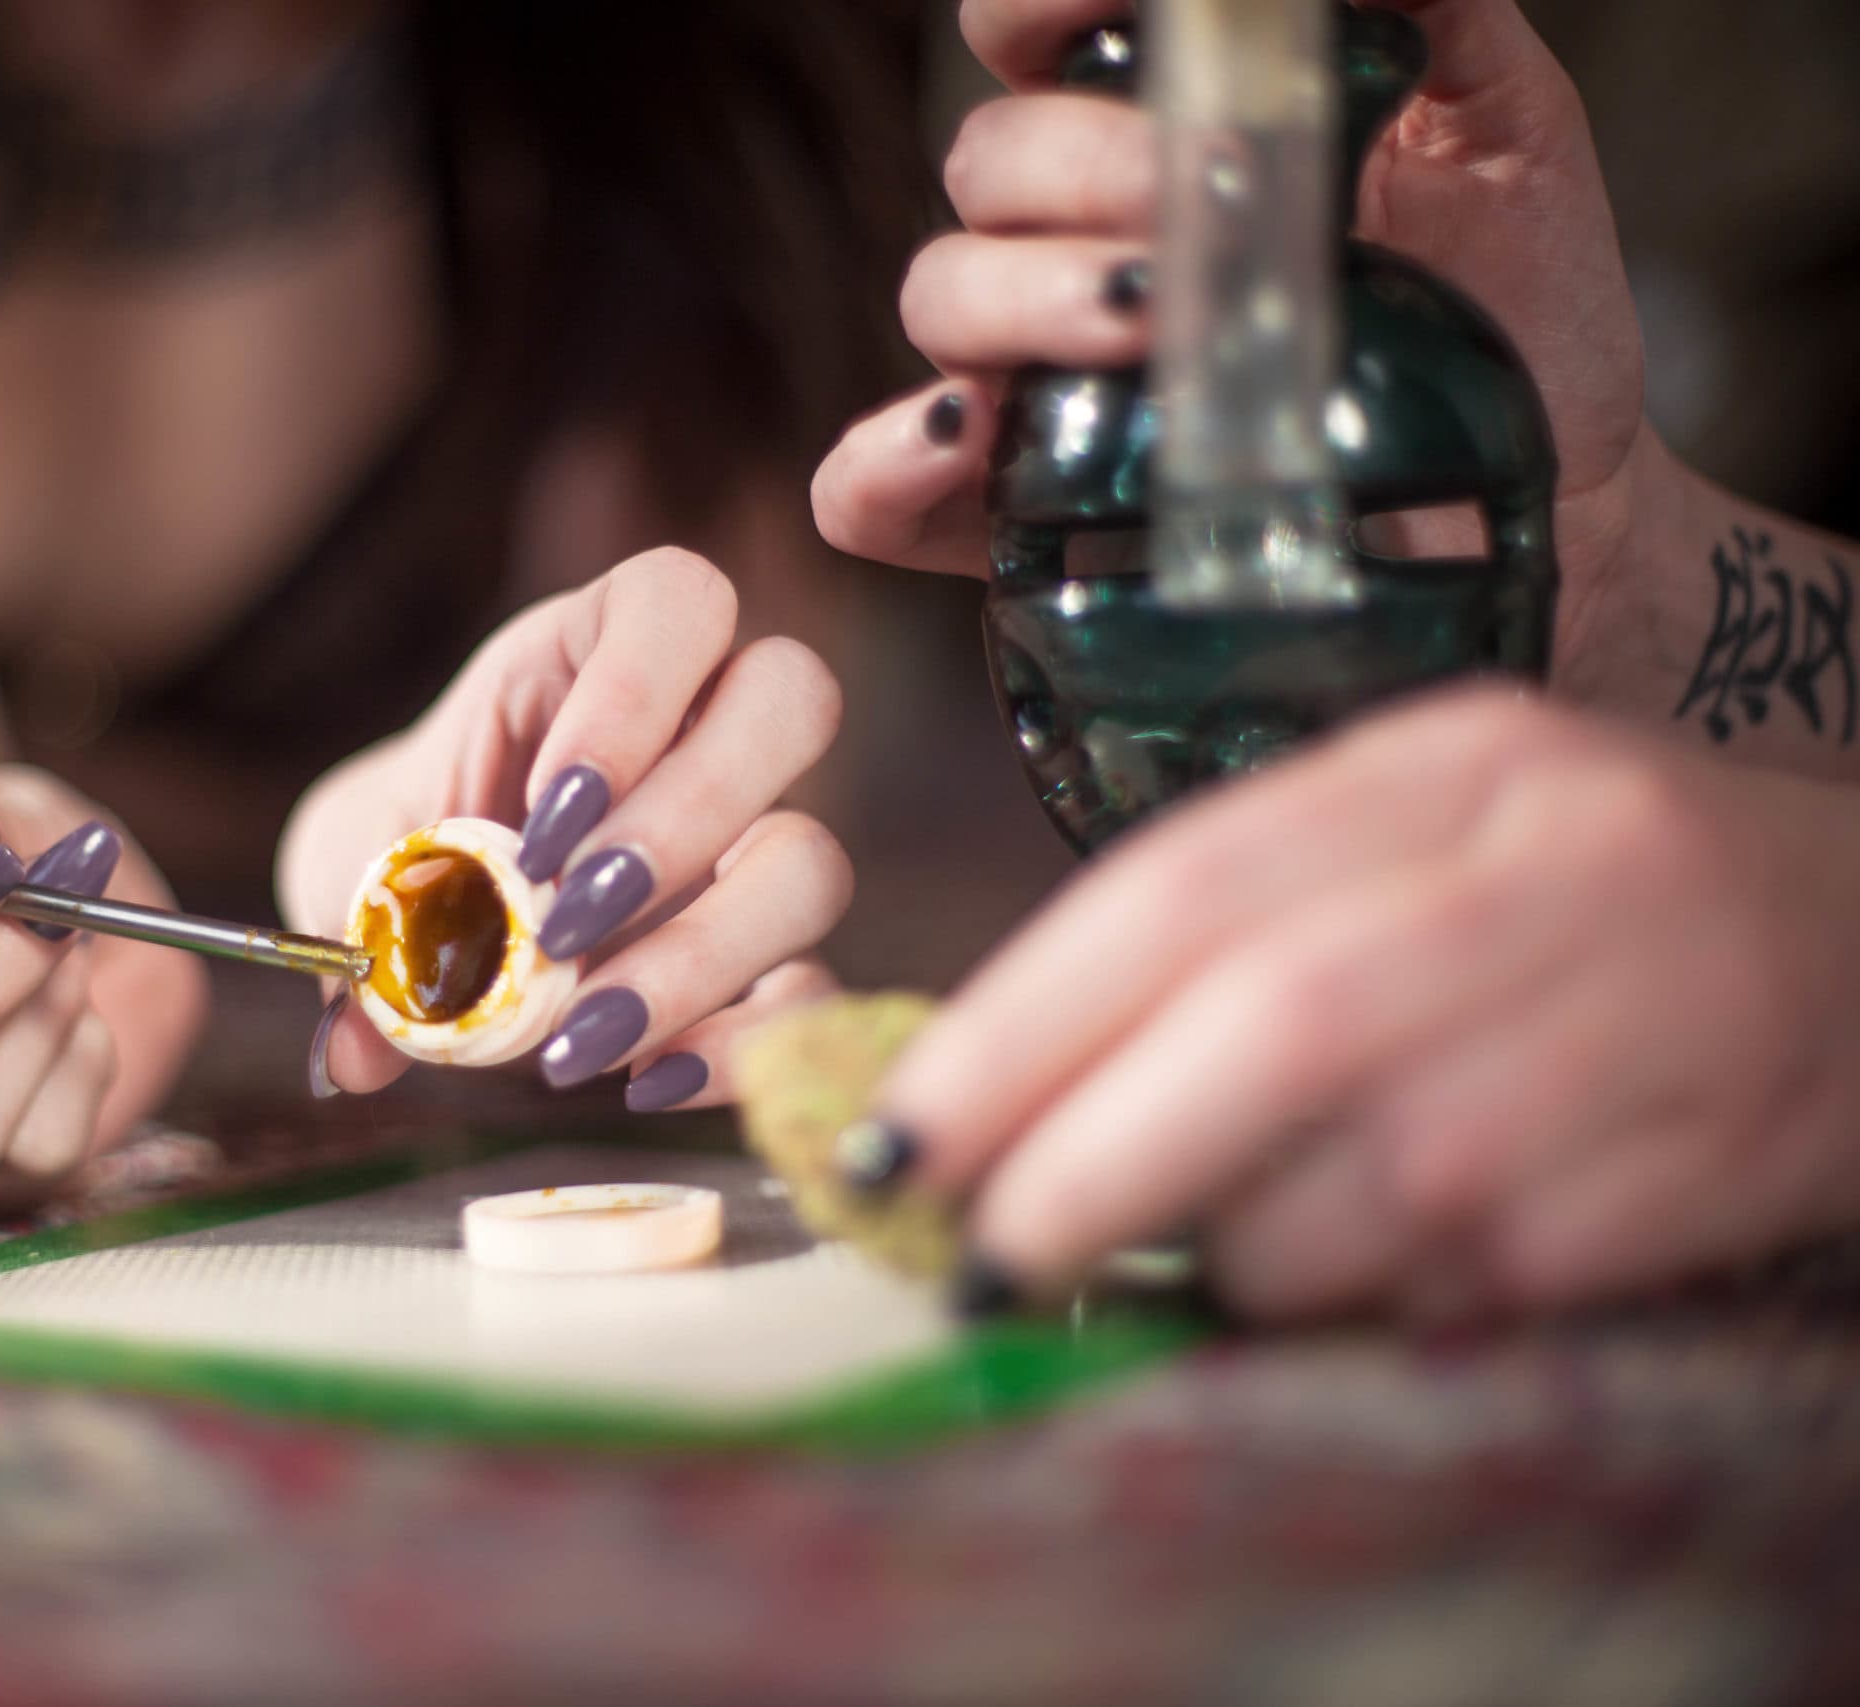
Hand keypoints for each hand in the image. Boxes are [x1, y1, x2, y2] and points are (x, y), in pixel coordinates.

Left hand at [277, 548, 851, 1110]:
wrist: (434, 932)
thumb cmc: (408, 861)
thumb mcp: (357, 869)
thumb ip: (357, 939)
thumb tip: (352, 1048)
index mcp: (596, 651)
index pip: (678, 602)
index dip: (635, 695)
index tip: (546, 809)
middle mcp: (704, 726)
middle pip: (793, 699)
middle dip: (687, 816)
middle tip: (567, 914)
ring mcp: (753, 838)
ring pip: (812, 861)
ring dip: (702, 951)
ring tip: (579, 1030)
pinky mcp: (771, 951)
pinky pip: (809, 992)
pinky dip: (737, 1045)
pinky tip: (641, 1081)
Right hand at [812, 0, 1654, 661]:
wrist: (1553, 476)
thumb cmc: (1514, 286)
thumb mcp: (1502, 113)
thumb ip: (1424, 6)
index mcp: (1158, 113)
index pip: (1027, 23)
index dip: (1040, 1)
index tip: (1119, 13)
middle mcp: (1079, 228)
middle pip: (987, 158)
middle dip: (1087, 166)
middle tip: (1217, 195)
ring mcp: (1046, 365)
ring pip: (941, 294)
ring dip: (1024, 299)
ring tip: (1152, 323)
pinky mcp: (1030, 507)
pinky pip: (884, 488)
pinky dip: (890, 466)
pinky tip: (962, 443)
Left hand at [859, 686, 1859, 1319]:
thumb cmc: (1568, 889)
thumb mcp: (1409, 828)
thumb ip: (1227, 917)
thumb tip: (992, 1070)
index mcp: (1441, 770)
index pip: (1180, 894)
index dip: (1013, 1031)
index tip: (891, 1136)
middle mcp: (1541, 881)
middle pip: (1266, 1035)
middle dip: (1080, 1166)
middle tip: (973, 1253)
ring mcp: (1629, 1032)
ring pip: (1365, 1189)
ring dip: (1224, 1253)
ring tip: (1172, 1253)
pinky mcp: (1690, 1178)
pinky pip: (1465, 1281)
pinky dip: (1359, 1297)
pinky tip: (1331, 1271)